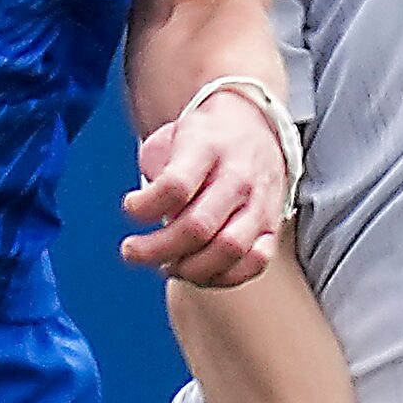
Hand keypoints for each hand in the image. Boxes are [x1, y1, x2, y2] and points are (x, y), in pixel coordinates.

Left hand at [120, 86, 287, 288]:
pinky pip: (254, 263)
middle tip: (133, 251)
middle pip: (198, 226)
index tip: (130, 208)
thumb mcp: (172, 134)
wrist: (255, 126)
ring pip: (228, 250)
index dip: (145, 206)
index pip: (176, 185)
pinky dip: (223, 277)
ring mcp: (259, 203)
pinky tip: (198, 270)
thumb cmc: (205, 137)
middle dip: (157, 249)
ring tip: (166, 265)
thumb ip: (156, 167)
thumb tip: (145, 208)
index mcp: (208, 146)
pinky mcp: (272, 226)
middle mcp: (238, 176)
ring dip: (189, 269)